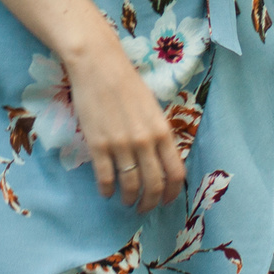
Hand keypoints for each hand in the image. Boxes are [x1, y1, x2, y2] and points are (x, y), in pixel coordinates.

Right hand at [63, 40, 184, 213]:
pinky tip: (107, 192)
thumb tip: (160, 160)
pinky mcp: (98, 145)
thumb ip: (158, 134)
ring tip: (126, 202)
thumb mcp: (152, 108)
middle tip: (144, 208)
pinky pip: (106, 178)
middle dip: (150, 202)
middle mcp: (145, 141)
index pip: (175, 173)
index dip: (172, 193)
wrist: (98, 65)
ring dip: (129, 199)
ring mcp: (121, 144)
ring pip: (130, 185)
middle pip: (154, 185)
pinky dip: (107, 190)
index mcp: (162, 131)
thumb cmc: (127, 83)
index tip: (166, 201)